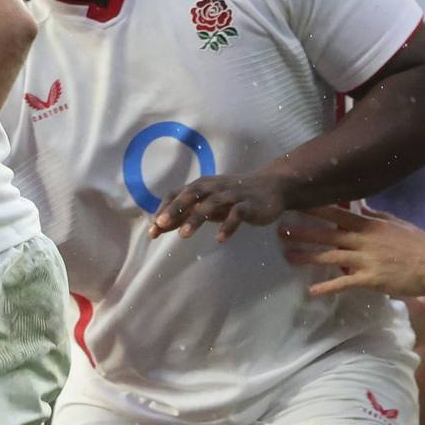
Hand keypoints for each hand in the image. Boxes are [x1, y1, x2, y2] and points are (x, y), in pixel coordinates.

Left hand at [151, 170, 287, 241]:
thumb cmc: (232, 197)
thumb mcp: (207, 204)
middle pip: (191, 195)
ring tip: (183, 235)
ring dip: (196, 218)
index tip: (153, 230)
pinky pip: (237, 213)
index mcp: (201, 186)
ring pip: (212, 204)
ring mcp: (232, 195)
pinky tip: (220, 239)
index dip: (164, 210)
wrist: (272, 186)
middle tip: (161, 224)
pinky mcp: (249, 204)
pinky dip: (228, 225)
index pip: (178, 194)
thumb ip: (185, 214)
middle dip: (175, 209)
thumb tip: (159, 226)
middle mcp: (214, 188)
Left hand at [278, 205, 424, 299]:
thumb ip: (376, 216)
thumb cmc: (420, 245)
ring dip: (307, 256)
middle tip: (281, 229)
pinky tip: (311, 291)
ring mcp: (366, 260)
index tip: (298, 203)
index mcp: (371, 226)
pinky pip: (344, 283)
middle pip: (328, 234)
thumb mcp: (397, 224)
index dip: (317, 209)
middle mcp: (365, 241)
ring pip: (331, 256)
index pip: (339, 214)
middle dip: (304, 231)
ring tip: (286, 256)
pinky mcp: (370, 279)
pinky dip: (327, 287)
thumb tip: (359, 207)